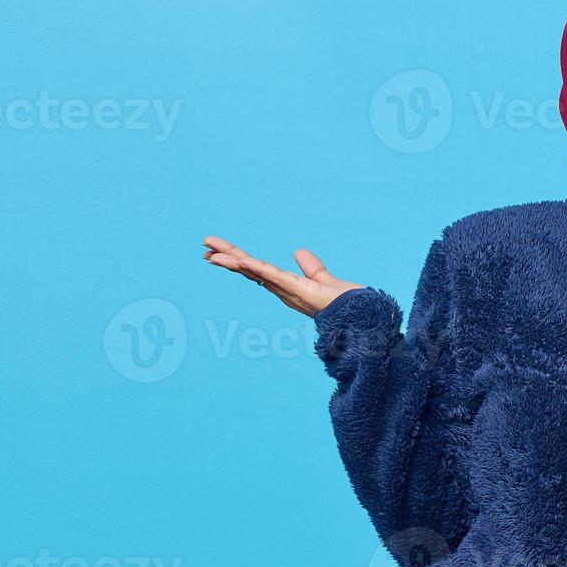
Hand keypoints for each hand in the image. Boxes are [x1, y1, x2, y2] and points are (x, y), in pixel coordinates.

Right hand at [202, 236, 365, 316]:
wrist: (363, 317)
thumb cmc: (346, 304)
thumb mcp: (323, 280)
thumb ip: (311, 268)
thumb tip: (299, 252)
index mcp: (286, 286)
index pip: (256, 270)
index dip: (237, 260)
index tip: (216, 252)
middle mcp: (284, 290)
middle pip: (250, 270)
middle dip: (227, 259)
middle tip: (203, 249)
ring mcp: (290, 291)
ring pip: (256, 272)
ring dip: (233, 262)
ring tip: (210, 253)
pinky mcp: (301, 292)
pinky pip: (276, 278)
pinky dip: (258, 269)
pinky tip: (242, 261)